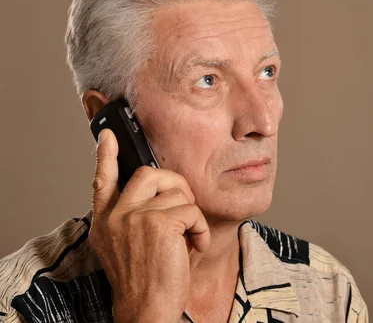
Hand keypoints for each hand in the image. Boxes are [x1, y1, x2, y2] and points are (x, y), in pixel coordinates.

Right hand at [89, 128, 210, 322]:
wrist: (146, 311)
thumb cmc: (146, 280)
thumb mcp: (128, 246)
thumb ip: (133, 217)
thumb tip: (160, 191)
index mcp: (105, 221)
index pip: (102, 180)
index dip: (105, 155)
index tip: (107, 135)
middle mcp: (114, 216)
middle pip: (149, 174)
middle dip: (174, 183)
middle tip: (184, 208)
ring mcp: (133, 217)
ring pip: (177, 193)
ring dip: (191, 215)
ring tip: (189, 239)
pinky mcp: (158, 223)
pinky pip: (191, 210)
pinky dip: (201, 229)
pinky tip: (196, 246)